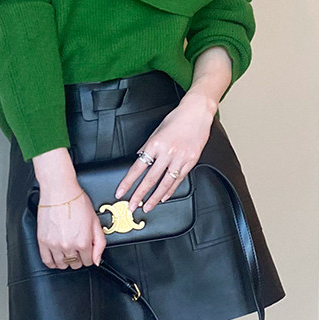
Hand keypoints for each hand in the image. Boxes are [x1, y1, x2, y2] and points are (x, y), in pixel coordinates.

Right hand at [34, 188, 106, 270]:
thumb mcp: (95, 222)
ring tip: (67, 250)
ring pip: (62, 264)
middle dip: (78, 257)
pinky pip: (46, 261)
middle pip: (75, 264)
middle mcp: (68, 245)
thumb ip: (100, 243)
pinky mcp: (43, 241)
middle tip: (77, 247)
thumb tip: (97, 260)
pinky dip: (52, 262)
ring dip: (66, 260)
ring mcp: (54, 245)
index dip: (89, 256)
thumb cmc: (76, 202)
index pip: (89, 261)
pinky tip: (56, 258)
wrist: (59, 191)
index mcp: (83, 242)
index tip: (86, 250)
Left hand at [114, 92, 216, 212]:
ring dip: (155, 198)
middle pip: (150, 179)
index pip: (138, 168)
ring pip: (165, 183)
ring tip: (147, 206)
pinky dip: (170, 190)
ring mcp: (180, 158)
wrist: (197, 113)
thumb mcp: (157, 130)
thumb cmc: (178, 118)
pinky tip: (164, 197)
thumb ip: (148, 146)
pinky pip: (178, 179)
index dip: (128, 182)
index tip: (121, 192)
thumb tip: (140, 157)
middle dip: (139, 195)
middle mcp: (167, 153)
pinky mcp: (191, 161)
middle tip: (132, 206)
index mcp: (155, 144)